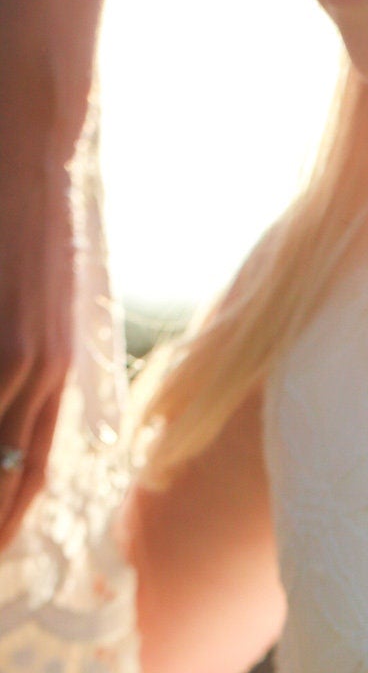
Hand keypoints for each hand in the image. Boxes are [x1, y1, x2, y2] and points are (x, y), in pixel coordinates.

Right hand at [0, 130, 75, 547]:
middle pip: (12, 470)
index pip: (33, 467)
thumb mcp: (26, 307)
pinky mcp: (0, 329)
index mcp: (57, 374)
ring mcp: (17, 351)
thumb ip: (18, 357)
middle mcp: (43, 372)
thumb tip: (12, 388)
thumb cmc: (25, 228)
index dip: (13, 517)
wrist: (32, 155)